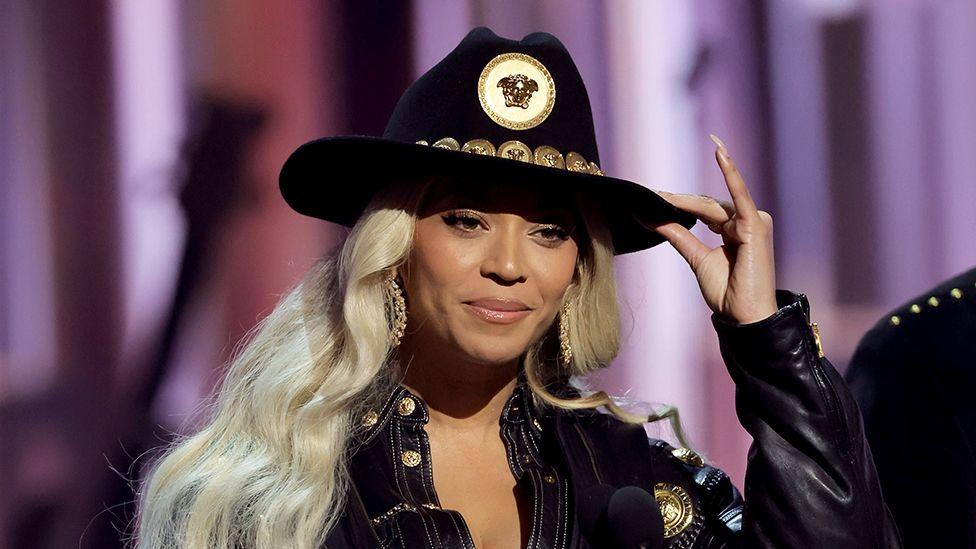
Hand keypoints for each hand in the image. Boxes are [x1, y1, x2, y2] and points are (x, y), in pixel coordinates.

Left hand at [646, 134, 777, 323]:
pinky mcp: (754, 224)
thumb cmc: (727, 292)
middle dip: (679, 202)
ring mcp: (753, 221)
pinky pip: (739, 195)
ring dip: (687, 201)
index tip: (655, 197)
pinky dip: (730, 172)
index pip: (704, 210)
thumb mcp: (697, 258)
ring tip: (661, 197)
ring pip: (712, 205)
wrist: (743, 315)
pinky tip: (720, 152)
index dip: (680, 204)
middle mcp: (746, 221)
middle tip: (652, 195)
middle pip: (706, 205)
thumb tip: (652, 218)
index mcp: (735, 229)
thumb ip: (678, 235)